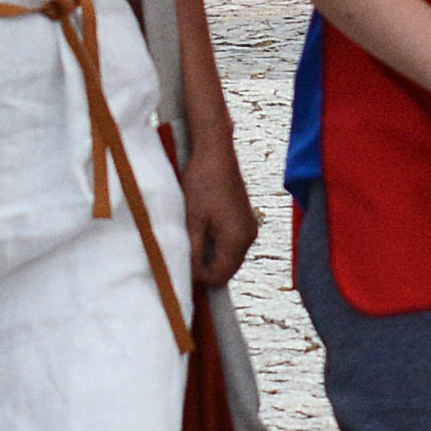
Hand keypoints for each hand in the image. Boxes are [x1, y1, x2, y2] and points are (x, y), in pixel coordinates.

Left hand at [182, 134, 257, 290]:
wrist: (215, 153)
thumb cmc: (202, 184)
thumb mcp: (192, 221)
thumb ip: (193, 252)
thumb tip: (189, 276)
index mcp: (237, 239)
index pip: (220, 277)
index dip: (199, 277)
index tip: (181, 265)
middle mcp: (249, 236)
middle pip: (227, 269)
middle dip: (206, 268)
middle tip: (184, 255)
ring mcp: (249, 227)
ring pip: (230, 257)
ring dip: (211, 256)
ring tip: (191, 240)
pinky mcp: (245, 218)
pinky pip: (232, 243)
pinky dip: (217, 244)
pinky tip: (201, 230)